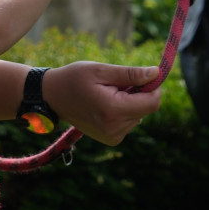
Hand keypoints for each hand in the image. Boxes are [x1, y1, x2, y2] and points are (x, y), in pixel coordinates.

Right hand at [43, 61, 160, 145]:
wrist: (52, 97)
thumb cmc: (75, 78)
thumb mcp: (102, 70)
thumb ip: (131, 74)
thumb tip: (156, 73)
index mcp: (113, 110)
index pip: (152, 102)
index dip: (153, 87)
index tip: (144, 75)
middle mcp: (115, 128)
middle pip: (147, 109)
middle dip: (139, 93)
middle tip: (118, 83)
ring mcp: (113, 136)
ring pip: (139, 115)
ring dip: (131, 102)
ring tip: (108, 93)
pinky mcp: (111, 139)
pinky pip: (129, 122)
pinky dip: (124, 111)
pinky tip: (106, 104)